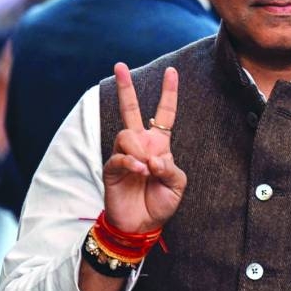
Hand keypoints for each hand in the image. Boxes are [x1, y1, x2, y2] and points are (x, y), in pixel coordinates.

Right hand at [102, 63, 184, 233]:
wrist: (141, 225)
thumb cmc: (160, 203)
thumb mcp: (177, 185)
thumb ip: (170, 168)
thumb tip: (152, 158)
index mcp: (158, 144)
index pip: (164, 114)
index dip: (169, 93)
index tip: (171, 71)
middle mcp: (140, 144)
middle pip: (131, 109)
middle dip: (125, 87)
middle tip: (119, 65)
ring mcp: (125, 155)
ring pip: (126, 134)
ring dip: (138, 150)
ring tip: (146, 170)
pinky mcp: (112, 168)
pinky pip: (120, 157)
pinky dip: (131, 163)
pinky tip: (139, 172)